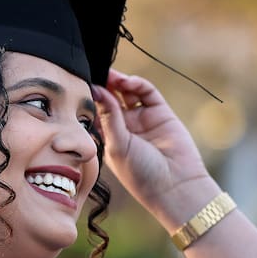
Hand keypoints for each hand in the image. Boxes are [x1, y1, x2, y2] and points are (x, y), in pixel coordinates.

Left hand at [92, 70, 215, 224]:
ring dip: (118, 81)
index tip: (81, 85)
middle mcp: (126, 127)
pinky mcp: (161, 113)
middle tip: (94, 72)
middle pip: (111, 98)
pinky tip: (127, 82)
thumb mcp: (117, 146)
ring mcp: (143, 119)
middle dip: (103, 85)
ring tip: (110, 75)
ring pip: (128, 92)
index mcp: (111, 138)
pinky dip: (137, 83)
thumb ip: (109, 117)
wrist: (175, 185)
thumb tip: (98, 90)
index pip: (97, 111)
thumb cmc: (141, 174)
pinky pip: (147, 92)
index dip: (91, 98)